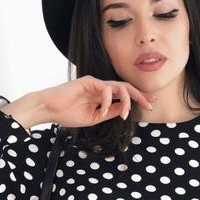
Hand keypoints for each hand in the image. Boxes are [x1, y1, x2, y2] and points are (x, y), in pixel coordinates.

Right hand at [36, 75, 156, 127]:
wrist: (49, 109)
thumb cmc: (67, 114)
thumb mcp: (94, 118)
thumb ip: (109, 112)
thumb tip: (125, 110)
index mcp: (102, 97)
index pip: (124, 95)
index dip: (138, 99)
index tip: (150, 104)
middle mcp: (100, 88)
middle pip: (126, 88)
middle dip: (140, 96)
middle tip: (150, 104)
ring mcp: (95, 83)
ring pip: (118, 87)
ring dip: (126, 100)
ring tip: (125, 114)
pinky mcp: (88, 81)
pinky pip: (105, 88)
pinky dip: (107, 100)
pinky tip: (102, 111)